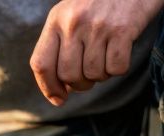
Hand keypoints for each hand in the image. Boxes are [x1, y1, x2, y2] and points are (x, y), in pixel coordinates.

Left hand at [30, 0, 163, 105]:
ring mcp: (97, 26)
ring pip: (93, 74)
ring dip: (101, 75)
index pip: (41, 64)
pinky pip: (116, 68)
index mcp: (56, 20)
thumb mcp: (71, 15)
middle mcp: (73, 23)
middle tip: (90, 76)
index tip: (59, 98)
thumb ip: (61, 46)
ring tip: (106, 57)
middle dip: (80, 84)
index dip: (48, 87)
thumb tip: (61, 89)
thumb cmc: (100, 3)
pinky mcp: (122, 29)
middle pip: (68, 75)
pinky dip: (119, 68)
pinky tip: (120, 52)